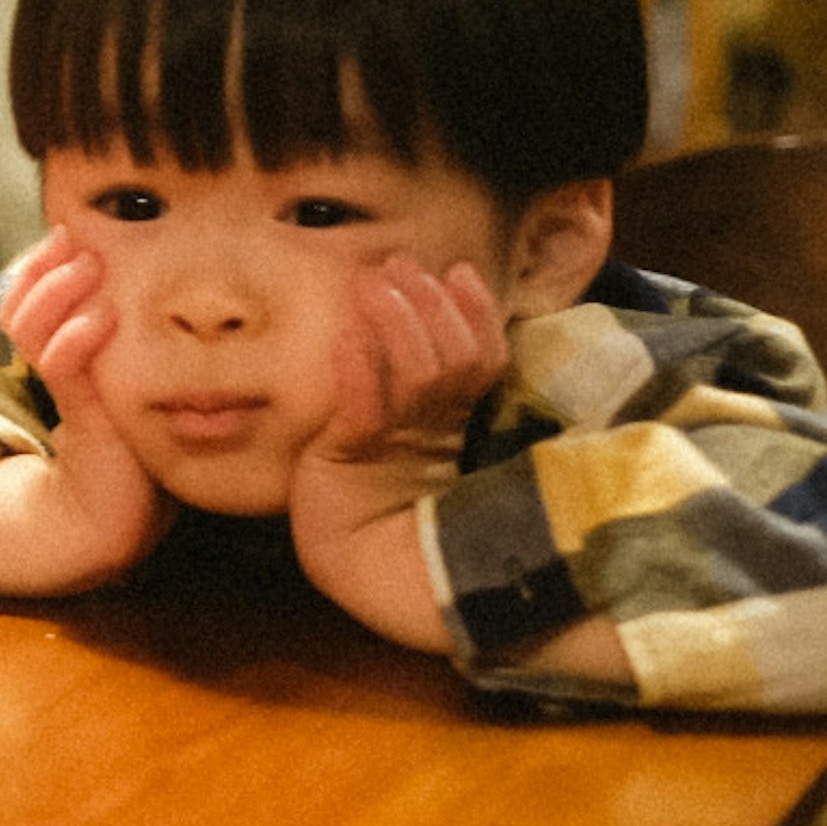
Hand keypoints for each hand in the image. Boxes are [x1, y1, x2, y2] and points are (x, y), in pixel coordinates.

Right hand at [0, 230, 175, 585]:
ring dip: (56, 292)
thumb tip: (126, 282)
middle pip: (19, 311)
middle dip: (42, 272)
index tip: (64, 235)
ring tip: (89, 265)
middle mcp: (47, 374)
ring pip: (32, 331)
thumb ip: (114, 338)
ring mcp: (61, 396)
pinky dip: (75, 340)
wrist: (123, 514)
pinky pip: (63, 369)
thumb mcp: (123, 379)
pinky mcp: (82, 420)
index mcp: (52, 358)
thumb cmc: (135, 444)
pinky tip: (100, 316)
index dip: (35, 268)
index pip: (23, 303)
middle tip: (74, 243)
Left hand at [289, 256, 509, 649]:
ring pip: (417, 377)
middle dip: (430, 306)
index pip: (481, 360)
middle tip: (401, 265)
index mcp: (455, 422)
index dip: (474, 314)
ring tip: (373, 282)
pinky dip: (357, 370)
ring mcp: (399, 448)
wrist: (348, 560)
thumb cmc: (370, 491)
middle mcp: (435, 432)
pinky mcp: (355, 462)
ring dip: (395, 322)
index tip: (458, 271)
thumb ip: (410, 374)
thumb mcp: (394, 424)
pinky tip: (345, 337)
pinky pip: (363, 410)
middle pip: (455, 362)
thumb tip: (415, 307)